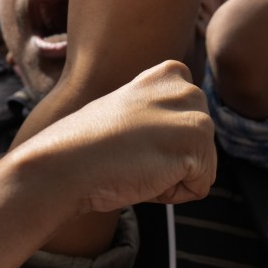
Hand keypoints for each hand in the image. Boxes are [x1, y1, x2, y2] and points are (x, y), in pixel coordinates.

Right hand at [12, 60, 216, 216]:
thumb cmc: (88, 146)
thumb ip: (160, 113)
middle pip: (202, 147)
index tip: (129, 138)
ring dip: (171, 178)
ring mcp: (196, 117)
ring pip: (203, 168)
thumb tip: (177, 134)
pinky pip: (199, 188)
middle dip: (172, 160)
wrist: (64, 164)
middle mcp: (189, 90)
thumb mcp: (130, 111)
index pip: (191, 124)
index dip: (162, 142)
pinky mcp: (196, 147)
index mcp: (170, 74)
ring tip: (136, 163)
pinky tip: (144, 176)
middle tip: (132, 154)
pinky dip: (173, 193)